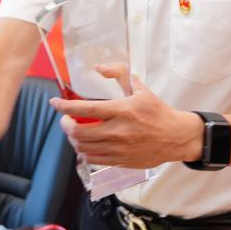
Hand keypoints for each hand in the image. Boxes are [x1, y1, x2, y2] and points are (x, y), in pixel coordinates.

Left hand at [49, 67, 201, 167]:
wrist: (176, 137)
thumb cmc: (157, 111)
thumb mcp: (140, 88)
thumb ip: (119, 73)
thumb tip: (99, 68)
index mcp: (123, 110)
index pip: (86, 109)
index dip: (65, 106)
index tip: (55, 102)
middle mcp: (119, 131)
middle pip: (79, 132)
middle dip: (65, 124)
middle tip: (66, 118)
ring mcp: (119, 149)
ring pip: (83, 147)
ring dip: (73, 139)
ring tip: (75, 130)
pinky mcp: (121, 162)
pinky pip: (93, 159)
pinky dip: (84, 151)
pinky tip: (85, 143)